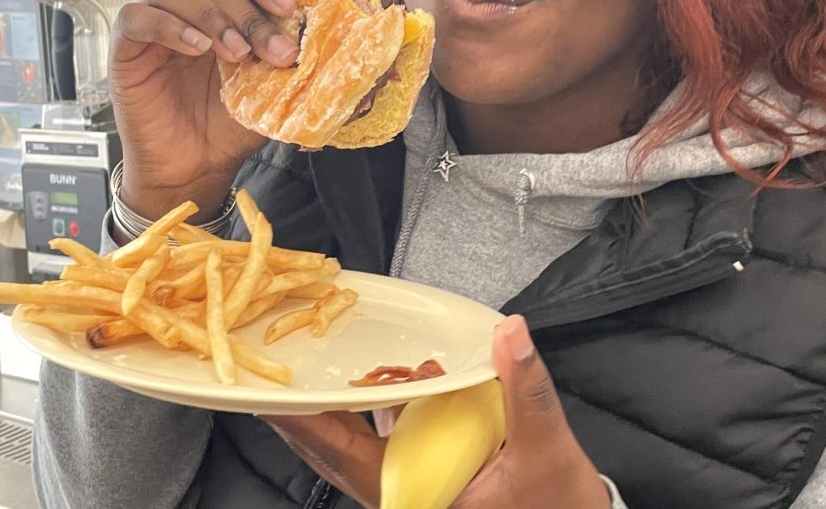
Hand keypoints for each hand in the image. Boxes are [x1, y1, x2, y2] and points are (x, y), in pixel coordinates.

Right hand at [110, 0, 300, 219]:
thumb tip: (325, 36)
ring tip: (234, 52)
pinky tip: (196, 49)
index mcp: (222, 10)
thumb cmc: (228, 128)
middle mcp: (187, 9)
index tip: (291, 9)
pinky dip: (168, 26)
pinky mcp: (124, 47)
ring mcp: (153, 24)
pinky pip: (135, 17)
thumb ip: (287, 59)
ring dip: (209, 14)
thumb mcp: (269, 89)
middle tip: (273, 50)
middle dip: (249, 13)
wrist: (195, 169)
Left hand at [264, 315, 609, 508]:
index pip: (340, 453)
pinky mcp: (425, 483)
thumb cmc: (558, 507)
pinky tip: (391, 382)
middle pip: (332, 451)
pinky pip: (382, 446)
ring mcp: (410, 491)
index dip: (300, 420)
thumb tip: (510, 333)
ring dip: (335, 410)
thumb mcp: (544, 449)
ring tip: (317, 369)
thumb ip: (525, 389)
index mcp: (414, 496)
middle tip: (273, 369)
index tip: (266, 393)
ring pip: (352, 449)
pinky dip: (374, 414)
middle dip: (302, 410)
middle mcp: (402, 496)